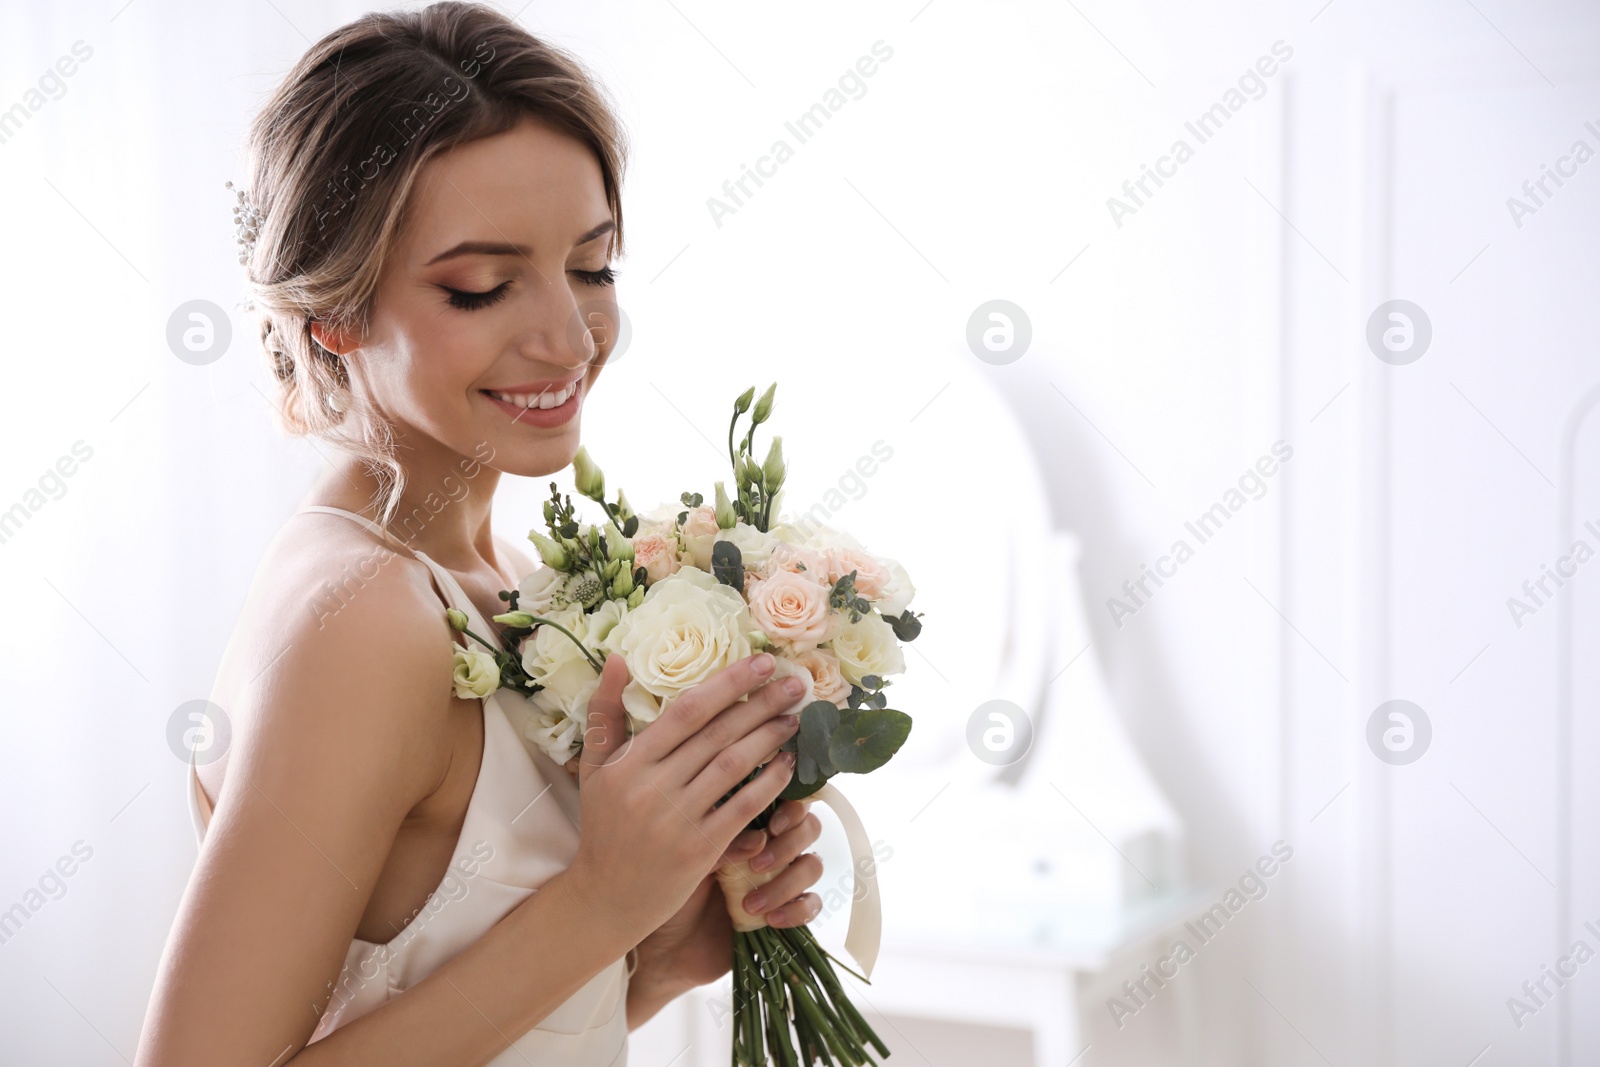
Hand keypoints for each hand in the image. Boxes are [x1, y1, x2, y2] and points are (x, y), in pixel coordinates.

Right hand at [562, 651, 805, 942]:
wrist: (605, 898)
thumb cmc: (604, 825)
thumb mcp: (595, 768)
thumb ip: (606, 712)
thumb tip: (620, 657)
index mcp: (628, 763)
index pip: (687, 712)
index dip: (728, 683)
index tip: (761, 661)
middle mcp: (652, 788)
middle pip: (717, 734)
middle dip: (761, 703)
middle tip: (794, 683)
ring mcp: (678, 820)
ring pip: (734, 766)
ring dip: (769, 737)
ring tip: (794, 717)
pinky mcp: (701, 849)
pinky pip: (744, 807)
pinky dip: (769, 783)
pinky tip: (787, 764)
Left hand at [635, 797, 824, 987]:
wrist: (664, 946)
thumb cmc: (669, 891)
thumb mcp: (689, 861)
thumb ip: (722, 843)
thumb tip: (758, 838)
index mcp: (746, 821)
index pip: (783, 799)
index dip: (788, 806)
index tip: (772, 823)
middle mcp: (768, 845)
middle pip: (807, 826)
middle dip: (788, 844)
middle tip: (758, 865)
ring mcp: (780, 878)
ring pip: (812, 865)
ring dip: (787, 882)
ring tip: (750, 904)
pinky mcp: (786, 912)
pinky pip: (811, 905)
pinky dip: (797, 910)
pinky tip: (769, 919)